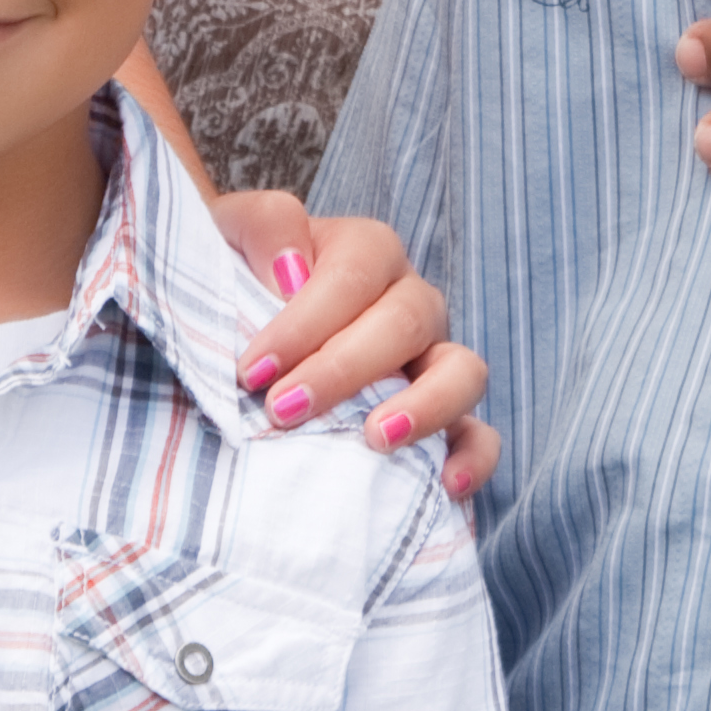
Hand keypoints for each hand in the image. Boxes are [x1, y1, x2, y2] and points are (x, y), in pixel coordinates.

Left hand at [207, 197, 500, 501]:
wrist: (237, 328)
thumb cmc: (236, 281)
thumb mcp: (230, 234)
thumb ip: (261, 226)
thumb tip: (291, 269)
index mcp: (365, 252)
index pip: (354, 275)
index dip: (306, 324)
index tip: (253, 371)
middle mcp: (409, 300)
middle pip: (407, 320)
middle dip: (344, 369)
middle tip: (283, 409)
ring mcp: (433, 360)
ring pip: (463, 370)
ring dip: (425, 405)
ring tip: (375, 439)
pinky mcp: (442, 418)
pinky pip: (479, 435)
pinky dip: (473, 458)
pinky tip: (447, 485)